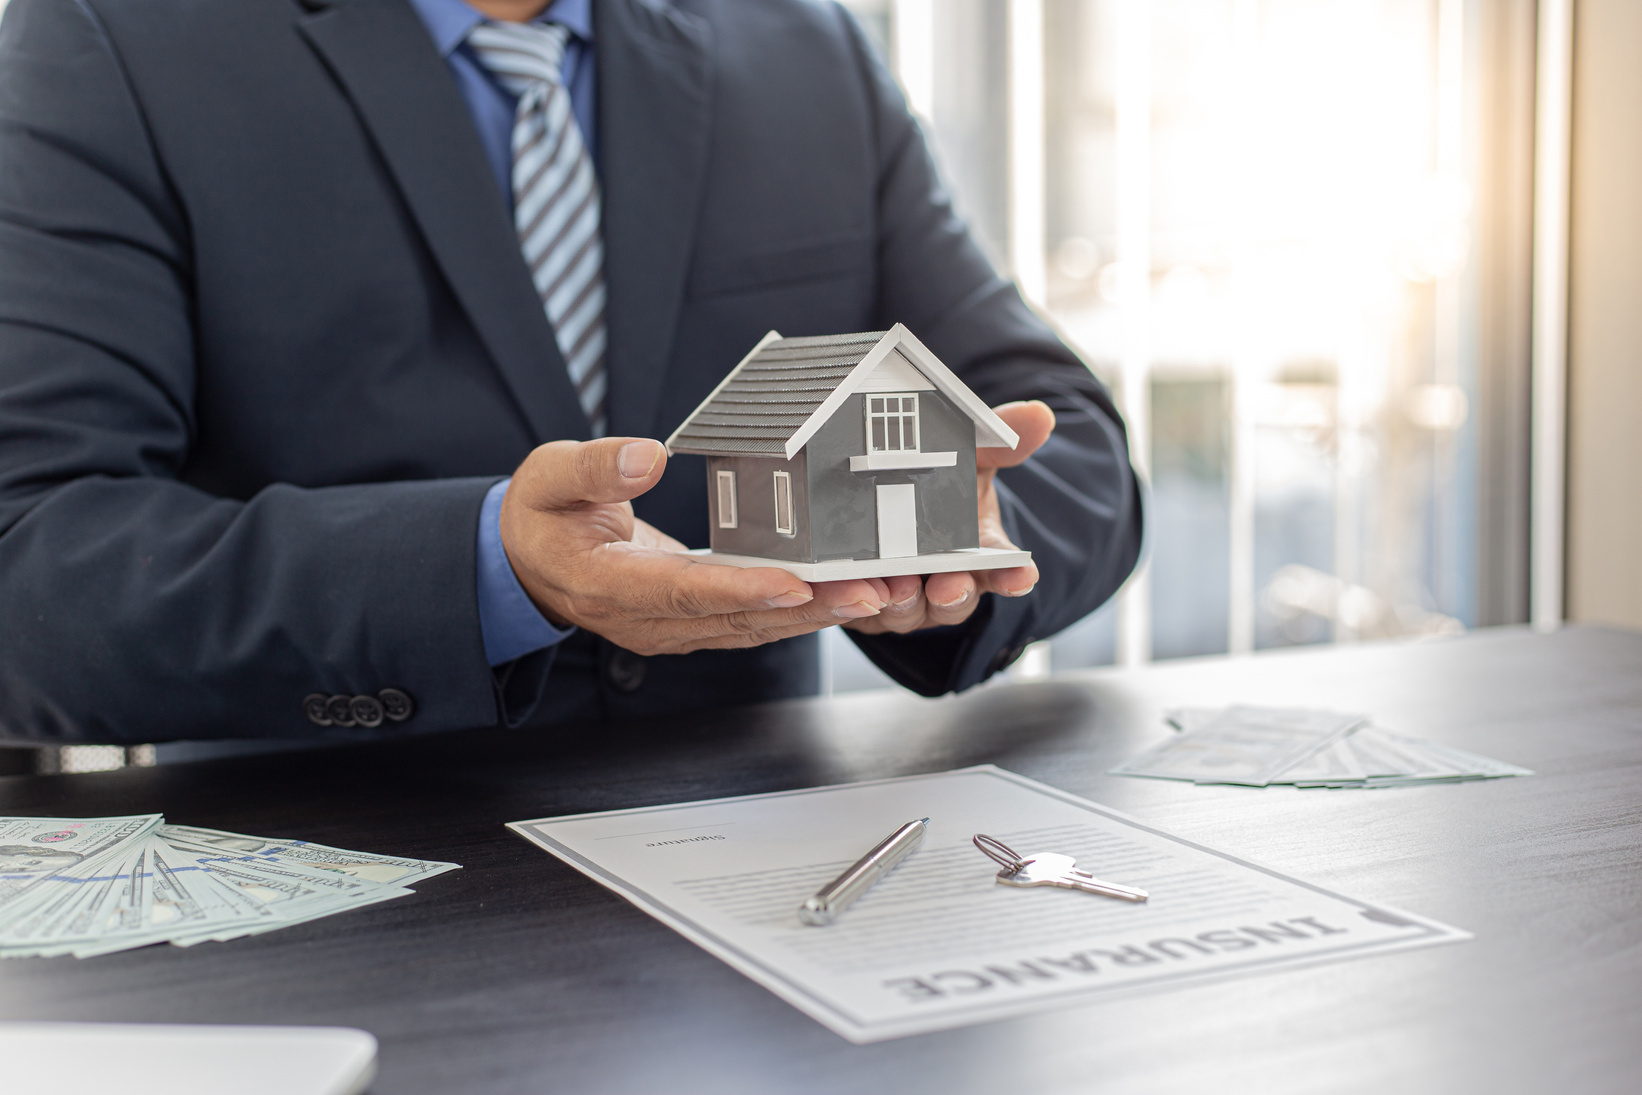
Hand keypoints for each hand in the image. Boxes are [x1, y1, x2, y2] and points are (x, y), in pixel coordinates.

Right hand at [498, 437, 890, 654]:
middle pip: (736, 617)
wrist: (529, 563)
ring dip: (816, 614)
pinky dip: (800, 612)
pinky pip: (753, 621)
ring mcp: (672, 628)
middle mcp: (646, 620)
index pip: (684, 590)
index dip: (743, 588)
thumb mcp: (547, 476)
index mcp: (607, 584)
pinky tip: (843, 596)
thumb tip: (647, 456)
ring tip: (875, 594)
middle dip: (807, 607)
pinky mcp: (693, 623)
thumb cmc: (540, 515)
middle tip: (869, 591)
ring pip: (753, 627)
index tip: (795, 581)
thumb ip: (593, 468)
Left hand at [844, 400, 1053, 636]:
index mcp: (978, 558)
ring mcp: (904, 601)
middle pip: (955, 600)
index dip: (1014, 576)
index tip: (1024, 574)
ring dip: (903, 603)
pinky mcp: (862, 606)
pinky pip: (857, 612)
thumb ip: (1001, 442)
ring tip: (896, 587)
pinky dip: (854, 603)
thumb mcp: (969, 458)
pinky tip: (851, 590)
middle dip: (954, 594)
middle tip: (949, 585)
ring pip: (907, 612)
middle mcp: (944, 585)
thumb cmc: (939, 487)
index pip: (1003, 571)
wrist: (879, 497)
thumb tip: (1038, 414)